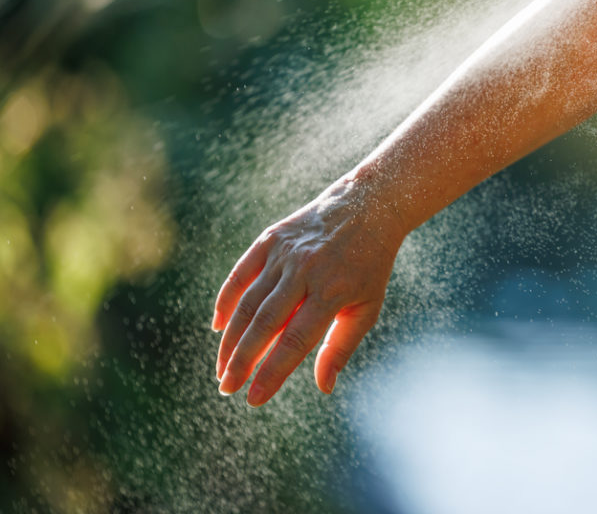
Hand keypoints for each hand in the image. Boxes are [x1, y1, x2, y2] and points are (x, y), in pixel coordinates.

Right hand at [212, 172, 405, 405]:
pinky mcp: (271, 238)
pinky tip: (218, 327)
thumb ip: (341, 347)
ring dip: (230, 339)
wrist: (366, 207)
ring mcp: (285, 253)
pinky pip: (240, 274)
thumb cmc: (369, 266)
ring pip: (248, 302)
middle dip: (242, 361)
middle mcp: (305, 271)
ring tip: (222, 368)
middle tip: (226, 388)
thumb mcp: (367, 307)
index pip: (295, 341)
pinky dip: (225, 300)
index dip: (272, 372)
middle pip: (265, 324)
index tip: (253, 399)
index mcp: (332, 291)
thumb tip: (324, 387)